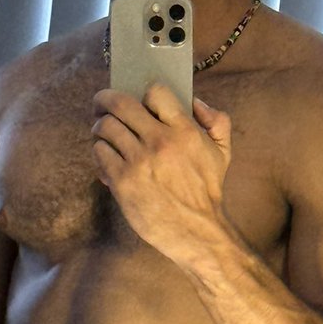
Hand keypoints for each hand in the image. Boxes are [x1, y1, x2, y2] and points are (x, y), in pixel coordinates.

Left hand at [91, 84, 231, 259]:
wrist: (195, 230)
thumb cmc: (206, 191)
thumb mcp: (223, 153)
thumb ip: (217, 121)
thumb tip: (196, 101)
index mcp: (185, 131)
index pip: (155, 92)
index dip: (145, 93)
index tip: (140, 101)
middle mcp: (160, 142)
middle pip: (120, 104)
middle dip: (105, 99)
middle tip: (101, 102)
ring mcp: (139, 161)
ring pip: (105, 127)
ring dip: (101, 127)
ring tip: (103, 132)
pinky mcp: (122, 180)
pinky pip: (100, 152)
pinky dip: (100, 151)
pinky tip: (106, 156)